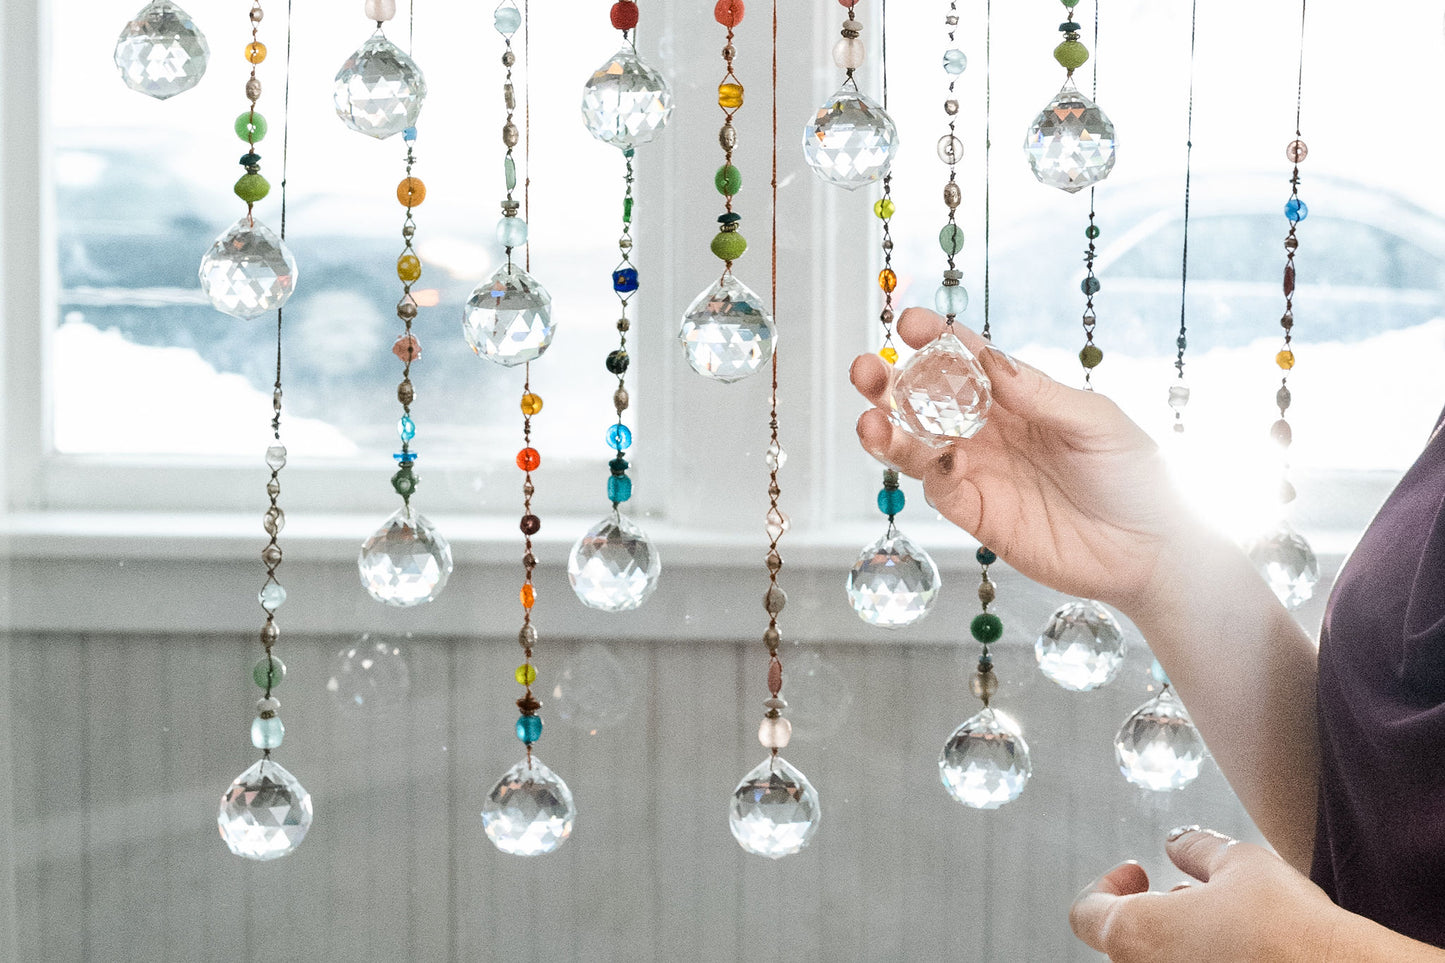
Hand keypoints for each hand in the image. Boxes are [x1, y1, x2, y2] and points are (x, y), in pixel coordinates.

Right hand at [851, 308, 1194, 612]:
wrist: (1154, 550)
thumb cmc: (1138, 476)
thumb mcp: (1096, 423)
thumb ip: (1040, 394)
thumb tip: (990, 359)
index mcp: (1020, 398)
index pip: (969, 361)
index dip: (936, 340)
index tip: (909, 322)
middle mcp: (992, 431)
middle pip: (926, 402)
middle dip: (891, 384)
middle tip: (867, 369)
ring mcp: (982, 473)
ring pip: (919, 447)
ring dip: (889, 433)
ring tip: (868, 421)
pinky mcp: (979, 516)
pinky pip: (940, 491)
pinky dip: (929, 475)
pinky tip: (935, 462)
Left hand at [1069, 828, 1340, 962]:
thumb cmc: (1287, 927)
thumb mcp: (1240, 864)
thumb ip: (1197, 850)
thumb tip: (1179, 841)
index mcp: (1134, 934)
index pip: (1085, 913)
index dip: (1106, 886)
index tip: (1137, 872)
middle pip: (1122, 944)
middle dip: (1150, 915)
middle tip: (1187, 898)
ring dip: (1177, 944)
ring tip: (1225, 927)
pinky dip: (1203, 962)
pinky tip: (1246, 955)